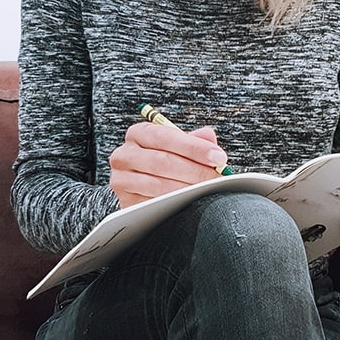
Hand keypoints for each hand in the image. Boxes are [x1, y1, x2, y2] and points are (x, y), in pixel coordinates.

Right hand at [109, 123, 228, 207]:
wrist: (141, 184)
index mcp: (139, 134)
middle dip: (195, 170)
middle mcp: (125, 155)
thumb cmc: (163, 160)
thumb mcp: (177, 146)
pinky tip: (190, 202)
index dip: (194, 147)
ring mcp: (122, 180)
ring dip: (187, 189)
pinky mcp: (125, 202)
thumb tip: (209, 137)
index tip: (217, 157)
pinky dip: (174, 204)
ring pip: (158, 185)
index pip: (166, 137)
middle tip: (216, 177)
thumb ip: (194, 140)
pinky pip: (152, 205)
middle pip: (163, 162)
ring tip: (207, 190)